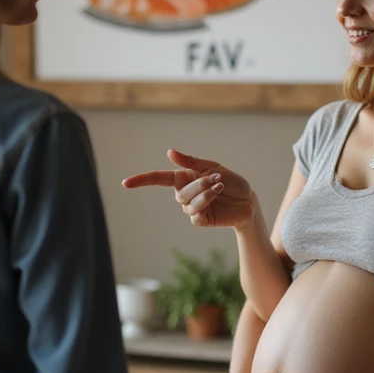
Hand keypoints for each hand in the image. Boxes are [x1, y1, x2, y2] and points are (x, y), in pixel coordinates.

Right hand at [121, 149, 253, 229]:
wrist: (248, 200)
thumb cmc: (231, 182)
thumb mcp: (212, 167)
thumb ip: (190, 162)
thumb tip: (169, 152)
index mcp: (184, 178)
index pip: (158, 178)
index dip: (142, 180)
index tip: (125, 183)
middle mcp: (184, 194)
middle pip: (179, 191)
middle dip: (199, 183)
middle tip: (217, 179)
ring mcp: (191, 209)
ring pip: (187, 201)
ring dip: (204, 192)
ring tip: (220, 186)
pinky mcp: (200, 220)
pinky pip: (195, 212)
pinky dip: (206, 201)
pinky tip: (218, 195)